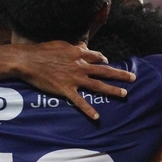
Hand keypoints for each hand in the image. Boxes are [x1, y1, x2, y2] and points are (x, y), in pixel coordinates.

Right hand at [16, 42, 134, 120]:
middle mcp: (80, 66)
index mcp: (78, 54)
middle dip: (120, 74)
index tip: (107, 62)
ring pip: (98, 85)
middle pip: (104, 71)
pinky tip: (97, 117)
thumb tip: (83, 47)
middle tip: (133, 78)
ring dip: (112, 90)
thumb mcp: (60, 44)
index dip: (103, 60)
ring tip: (124, 94)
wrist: (28, 60)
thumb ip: (74, 47)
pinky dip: (89, 110)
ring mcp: (74, 79)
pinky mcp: (66, 90)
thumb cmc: (42, 51)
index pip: (97, 57)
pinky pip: (80, 101)